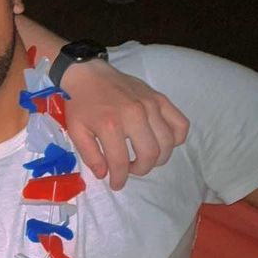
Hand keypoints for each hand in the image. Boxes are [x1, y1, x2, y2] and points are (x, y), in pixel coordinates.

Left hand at [64, 62, 188, 190]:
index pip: (122, 162)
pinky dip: (176, 138)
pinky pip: (180, 123)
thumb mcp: (76, 131)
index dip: (120, 179)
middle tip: (130, 170)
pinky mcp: (160, 99)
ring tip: (144, 158)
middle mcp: (134, 115)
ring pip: (167, 143)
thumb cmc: (80, 103)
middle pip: (150, 155)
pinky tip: (163, 142)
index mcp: (110, 125)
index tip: (116, 184)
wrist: (88, 73)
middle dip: (141, 170)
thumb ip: (90, 155)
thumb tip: (105, 174)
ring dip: (158, 158)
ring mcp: (151, 106)